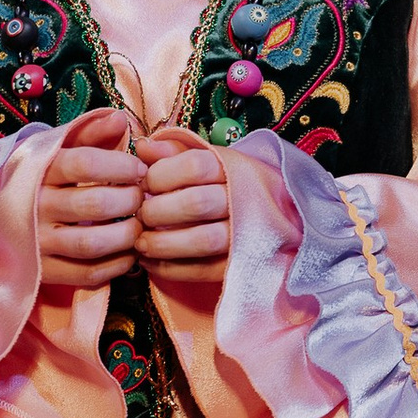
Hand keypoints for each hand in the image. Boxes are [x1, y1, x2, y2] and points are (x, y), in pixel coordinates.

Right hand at [38, 113, 141, 282]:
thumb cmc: (37, 179)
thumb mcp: (56, 149)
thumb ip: (88, 133)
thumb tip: (119, 118)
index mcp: (39, 171)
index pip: (85, 164)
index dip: (120, 166)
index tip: (139, 170)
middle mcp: (36, 206)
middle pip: (94, 204)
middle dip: (129, 200)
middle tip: (142, 198)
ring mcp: (38, 243)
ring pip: (92, 243)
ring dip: (127, 235)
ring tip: (138, 225)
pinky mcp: (44, 271)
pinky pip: (87, 273)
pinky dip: (116, 265)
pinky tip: (128, 252)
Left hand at [134, 129, 230, 269]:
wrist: (277, 211)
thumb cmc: (231, 181)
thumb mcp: (210, 158)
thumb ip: (174, 151)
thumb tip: (143, 147)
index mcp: (232, 168)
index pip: (194, 166)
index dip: (161, 175)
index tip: (145, 184)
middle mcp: (242, 199)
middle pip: (196, 203)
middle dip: (158, 211)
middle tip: (140, 215)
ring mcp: (243, 234)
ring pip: (202, 241)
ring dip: (163, 244)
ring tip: (141, 242)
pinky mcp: (238, 264)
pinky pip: (203, 270)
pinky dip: (170, 268)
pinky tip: (150, 262)